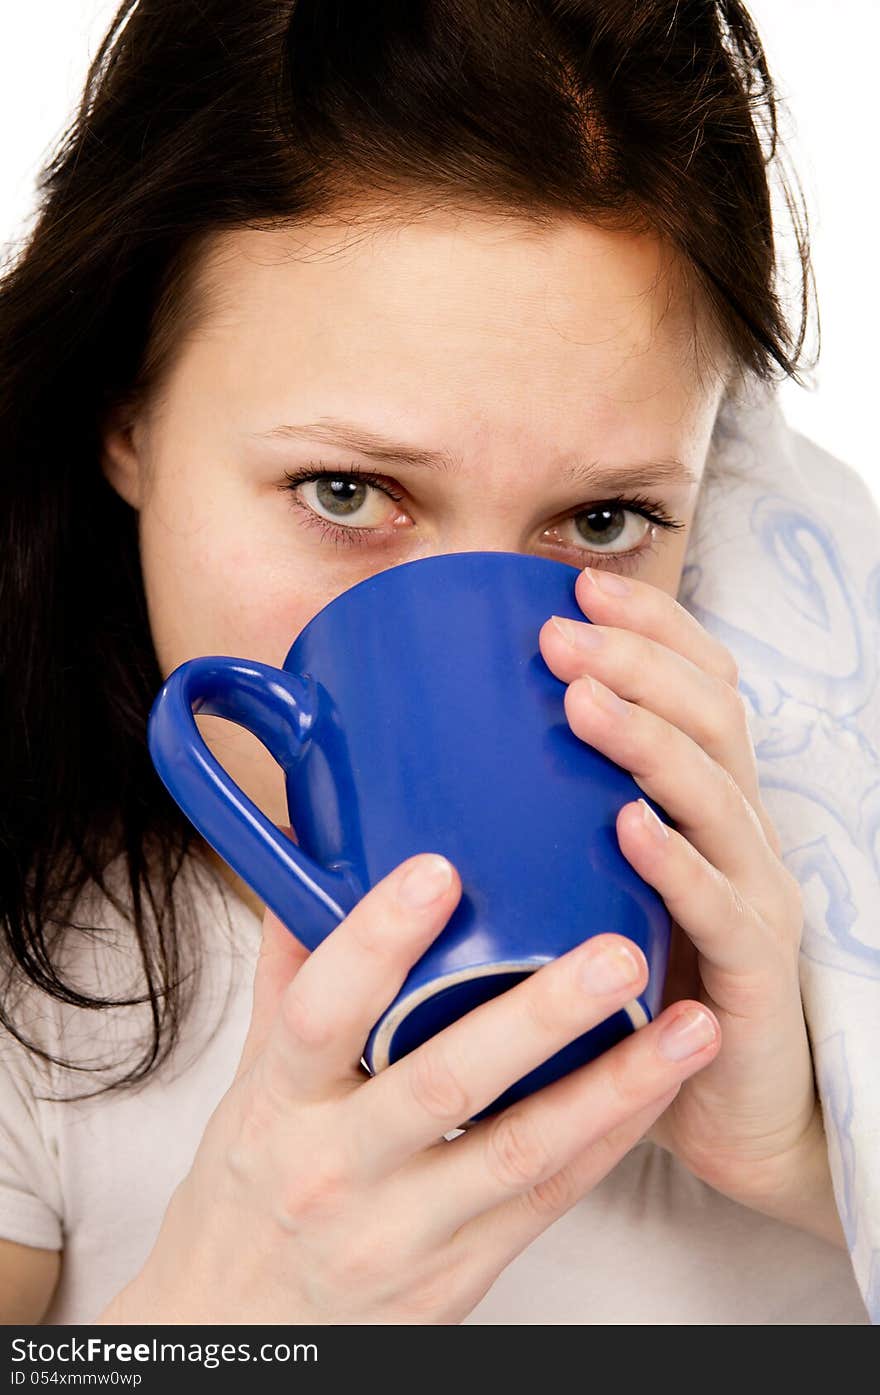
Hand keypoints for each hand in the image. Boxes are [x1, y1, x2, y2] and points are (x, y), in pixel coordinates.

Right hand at [97, 830, 719, 1324]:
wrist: (242, 1338)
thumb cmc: (246, 1196)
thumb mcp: (249, 1092)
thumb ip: (291, 981)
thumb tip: (306, 868)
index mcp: (280, 1105)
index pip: (319, 1013)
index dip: (374, 942)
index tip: (438, 871)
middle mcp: (337, 1169)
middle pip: (443, 1085)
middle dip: (536, 1018)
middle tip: (613, 955)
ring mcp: (404, 1229)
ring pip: (521, 1150)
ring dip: (615, 1084)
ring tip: (689, 1024)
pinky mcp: (461, 1273)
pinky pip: (548, 1198)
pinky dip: (611, 1139)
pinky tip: (662, 1085)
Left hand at [539, 566, 836, 1234]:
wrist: (729, 1109)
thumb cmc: (635, 985)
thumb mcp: (589, 891)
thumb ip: (529, 835)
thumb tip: (386, 787)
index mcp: (702, 802)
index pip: (699, 685)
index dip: (650, 629)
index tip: (574, 587)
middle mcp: (739, 833)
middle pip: (711, 720)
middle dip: (636, 665)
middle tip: (559, 636)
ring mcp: (754, 896)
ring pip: (717, 796)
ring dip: (650, 741)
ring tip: (582, 702)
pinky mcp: (753, 973)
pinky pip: (720, 907)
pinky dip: (677, 861)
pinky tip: (629, 828)